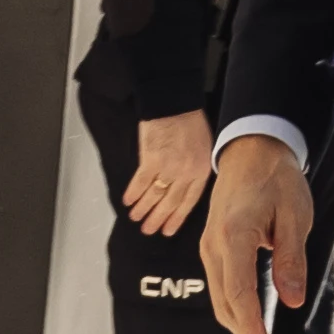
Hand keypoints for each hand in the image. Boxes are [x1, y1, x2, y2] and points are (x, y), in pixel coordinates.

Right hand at [121, 111, 217, 237]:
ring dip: (144, 209)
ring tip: (136, 218)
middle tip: (149, 230)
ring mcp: (168, 167)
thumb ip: (197, 169)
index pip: (188, 202)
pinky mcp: (151, 159)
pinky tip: (127, 202)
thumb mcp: (205, 148)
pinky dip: (133, 194)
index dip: (177, 218)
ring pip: (154, 196)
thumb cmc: (190, 121)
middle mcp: (185, 173)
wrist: (175, 103)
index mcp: (200, 170)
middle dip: (158, 219)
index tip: (168, 230)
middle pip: (170, 203)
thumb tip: (186, 185)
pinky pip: (140, 182)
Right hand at [197, 133, 315, 333]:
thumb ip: (291, 260)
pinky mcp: (213, 249)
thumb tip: (293, 301)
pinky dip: (237, 311)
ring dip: (243, 329)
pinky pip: (222, 288)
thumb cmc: (277, 179)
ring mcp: (209, 248)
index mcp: (234, 236)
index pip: (239, 295)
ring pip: (221, 301)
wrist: (251, 151)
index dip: (253, 331)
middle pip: (226, 306)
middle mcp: (213, 246)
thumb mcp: (295, 217)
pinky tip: (256, 323)